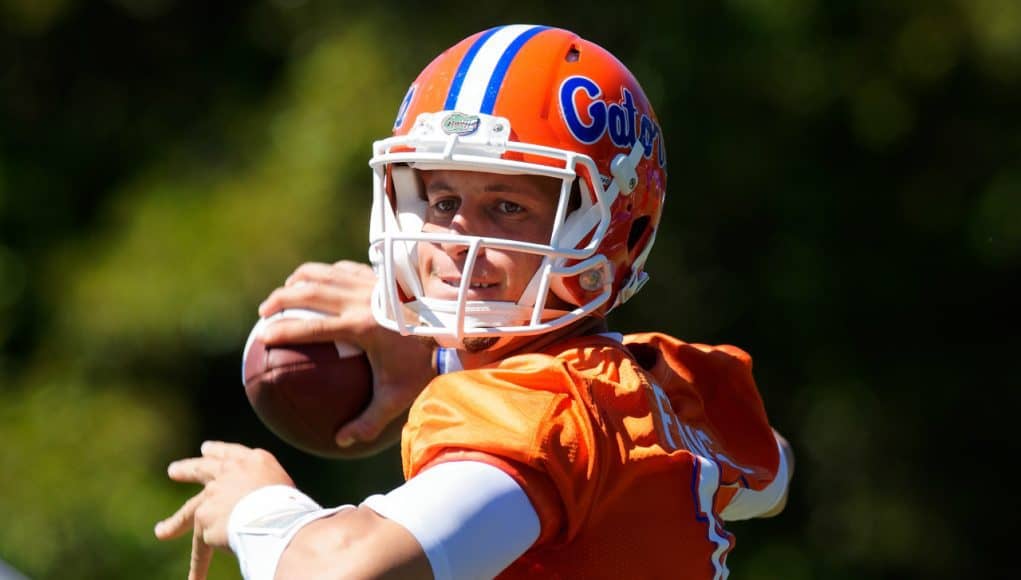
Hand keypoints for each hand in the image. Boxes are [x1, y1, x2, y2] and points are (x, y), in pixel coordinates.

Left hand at [154, 441, 293, 579]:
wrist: (275, 516)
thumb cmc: (292, 505)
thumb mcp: (283, 487)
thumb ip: (265, 490)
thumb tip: (255, 508)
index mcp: (255, 460)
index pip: (231, 453)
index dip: (217, 451)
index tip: (206, 449)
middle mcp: (229, 473)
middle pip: (202, 470)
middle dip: (188, 470)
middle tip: (173, 471)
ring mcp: (213, 495)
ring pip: (191, 511)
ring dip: (176, 523)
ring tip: (162, 532)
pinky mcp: (204, 519)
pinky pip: (202, 549)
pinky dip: (199, 566)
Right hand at [258, 260, 434, 453]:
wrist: (453, 326)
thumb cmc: (424, 364)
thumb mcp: (398, 397)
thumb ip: (368, 421)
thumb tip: (341, 440)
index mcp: (361, 327)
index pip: (311, 327)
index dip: (283, 330)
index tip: (263, 336)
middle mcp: (362, 299)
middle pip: (308, 292)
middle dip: (280, 299)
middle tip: (264, 313)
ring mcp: (370, 283)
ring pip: (323, 274)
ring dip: (297, 282)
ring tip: (283, 294)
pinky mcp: (378, 275)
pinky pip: (342, 269)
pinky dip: (324, 274)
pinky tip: (317, 283)